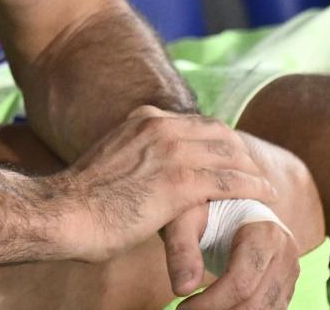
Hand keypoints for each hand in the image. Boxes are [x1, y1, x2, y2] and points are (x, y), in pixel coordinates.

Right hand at [49, 106, 275, 263]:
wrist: (63, 212)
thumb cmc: (81, 198)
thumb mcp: (110, 158)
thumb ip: (134, 155)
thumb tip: (145, 171)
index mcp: (141, 118)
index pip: (195, 121)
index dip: (218, 139)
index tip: (230, 156)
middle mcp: (158, 126)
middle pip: (218, 133)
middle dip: (241, 151)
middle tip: (255, 171)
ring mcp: (170, 152)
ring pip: (230, 155)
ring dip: (253, 170)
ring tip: (265, 185)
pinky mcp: (180, 182)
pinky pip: (231, 182)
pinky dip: (253, 188)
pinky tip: (266, 197)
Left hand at [179, 218, 298, 309]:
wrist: (230, 203)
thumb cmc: (203, 208)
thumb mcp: (184, 218)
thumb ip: (180, 249)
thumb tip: (182, 289)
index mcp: (264, 233)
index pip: (240, 282)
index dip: (210, 302)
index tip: (182, 308)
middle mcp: (286, 252)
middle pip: (257, 303)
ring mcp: (290, 270)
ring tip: (203, 309)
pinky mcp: (287, 282)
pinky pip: (271, 309)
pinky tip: (220, 308)